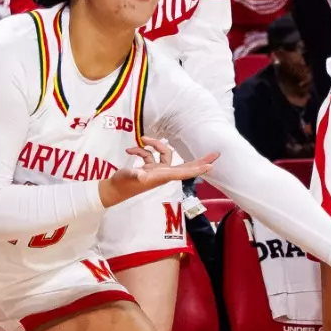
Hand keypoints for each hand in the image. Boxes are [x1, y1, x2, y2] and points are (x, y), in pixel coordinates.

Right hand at [99, 139, 216, 207]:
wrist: (113, 190)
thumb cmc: (122, 184)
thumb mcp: (127, 177)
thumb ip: (135, 174)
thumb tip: (142, 173)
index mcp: (162, 176)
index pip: (184, 172)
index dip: (197, 169)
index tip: (211, 166)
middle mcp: (163, 173)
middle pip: (186, 165)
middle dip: (200, 160)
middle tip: (217, 154)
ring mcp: (157, 170)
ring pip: (165, 153)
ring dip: (154, 144)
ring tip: (141, 140)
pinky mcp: (149, 168)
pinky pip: (150, 155)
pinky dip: (141, 150)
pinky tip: (130, 150)